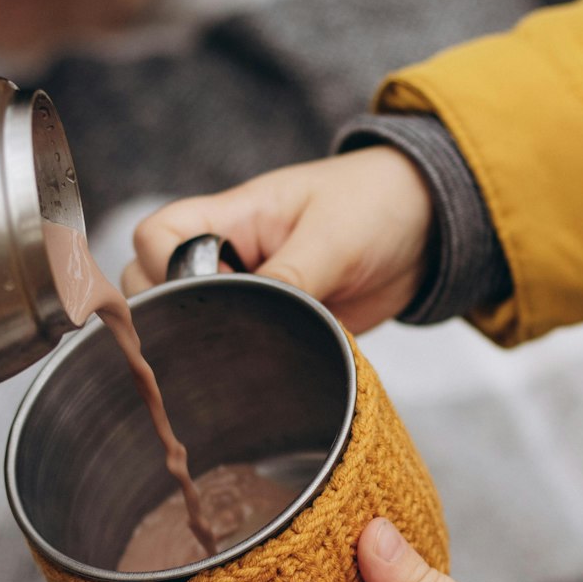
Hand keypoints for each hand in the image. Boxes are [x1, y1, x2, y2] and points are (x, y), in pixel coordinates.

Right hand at [123, 149, 435, 333]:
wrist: (428, 230)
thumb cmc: (377, 205)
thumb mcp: (335, 238)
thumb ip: (290, 277)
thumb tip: (249, 321)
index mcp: (231, 217)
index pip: (155, 237)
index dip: (161, 268)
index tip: (206, 295)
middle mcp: (227, 256)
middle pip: (153, 284)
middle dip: (172, 315)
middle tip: (220, 336)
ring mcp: (247, 292)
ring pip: (190, 322)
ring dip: (204, 343)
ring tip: (241, 358)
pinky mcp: (272, 325)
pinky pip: (234, 347)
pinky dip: (237, 363)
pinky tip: (259, 376)